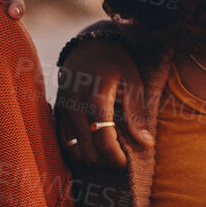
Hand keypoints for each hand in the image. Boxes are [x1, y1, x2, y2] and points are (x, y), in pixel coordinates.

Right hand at [56, 37, 151, 168]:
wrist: (88, 42)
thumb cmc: (115, 60)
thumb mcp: (132, 80)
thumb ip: (137, 112)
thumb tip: (147, 143)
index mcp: (96, 99)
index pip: (104, 143)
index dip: (116, 160)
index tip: (127, 164)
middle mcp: (76, 106)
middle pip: (88, 152)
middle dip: (105, 162)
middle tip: (120, 158)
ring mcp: (64, 109)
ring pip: (74, 151)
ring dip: (91, 157)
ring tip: (107, 153)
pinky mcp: (58, 110)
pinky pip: (63, 141)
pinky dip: (77, 149)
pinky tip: (92, 146)